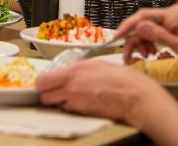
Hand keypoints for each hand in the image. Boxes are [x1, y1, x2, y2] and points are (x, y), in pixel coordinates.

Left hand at [37, 60, 161, 121]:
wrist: (135, 96)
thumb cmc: (121, 78)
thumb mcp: (96, 64)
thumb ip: (78, 68)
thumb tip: (68, 71)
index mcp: (74, 71)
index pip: (43, 81)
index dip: (42, 82)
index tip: (45, 81)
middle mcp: (71, 87)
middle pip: (45, 96)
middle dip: (48, 93)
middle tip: (55, 89)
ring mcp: (77, 102)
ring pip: (57, 105)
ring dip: (61, 101)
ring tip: (74, 95)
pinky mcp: (84, 114)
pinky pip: (71, 110)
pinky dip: (73, 107)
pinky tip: (84, 101)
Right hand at [116, 3, 177, 66]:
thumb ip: (158, 35)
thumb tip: (137, 26)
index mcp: (173, 15)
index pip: (143, 16)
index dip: (127, 26)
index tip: (116, 38)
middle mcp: (172, 11)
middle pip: (145, 22)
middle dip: (135, 39)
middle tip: (128, 56)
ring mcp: (174, 15)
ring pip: (150, 26)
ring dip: (143, 40)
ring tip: (146, 55)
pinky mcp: (175, 21)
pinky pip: (158, 28)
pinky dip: (152, 39)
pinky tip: (153, 50)